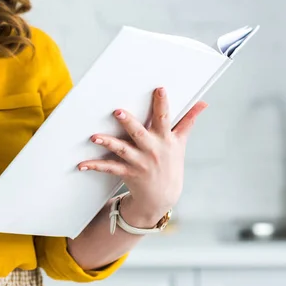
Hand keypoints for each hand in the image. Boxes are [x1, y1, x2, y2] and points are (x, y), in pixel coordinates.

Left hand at [77, 87, 207, 220]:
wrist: (163, 196)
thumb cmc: (171, 164)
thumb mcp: (180, 143)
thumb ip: (188, 121)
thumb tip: (204, 103)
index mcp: (165, 139)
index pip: (165, 118)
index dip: (162, 104)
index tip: (159, 89)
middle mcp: (152, 150)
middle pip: (139, 133)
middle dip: (129, 122)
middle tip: (117, 111)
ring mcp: (139, 162)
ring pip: (122, 150)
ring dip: (108, 143)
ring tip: (95, 137)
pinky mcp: (127, 173)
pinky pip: (109, 168)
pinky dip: (95, 166)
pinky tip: (82, 164)